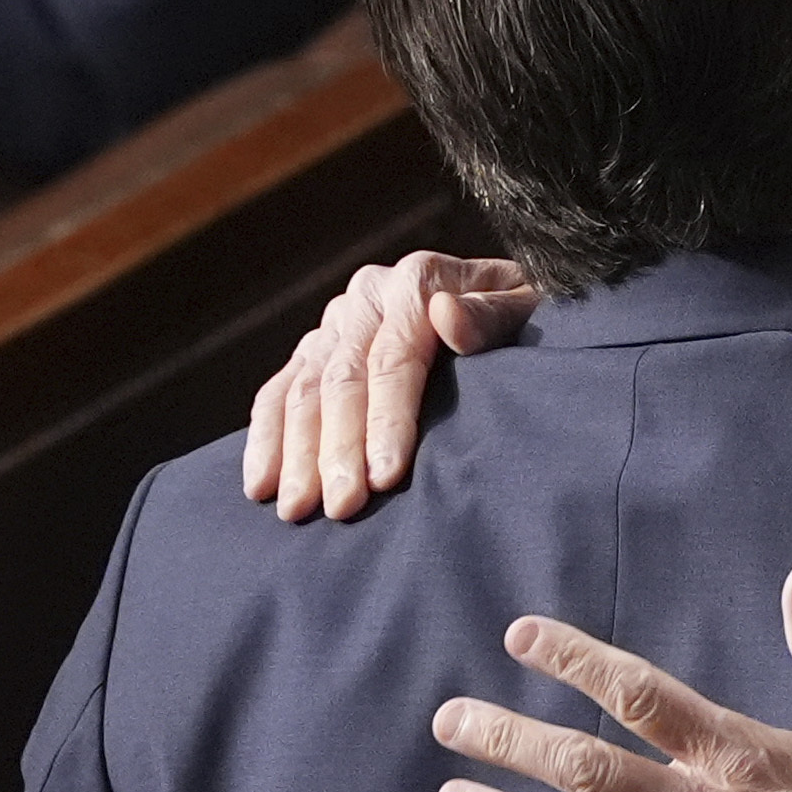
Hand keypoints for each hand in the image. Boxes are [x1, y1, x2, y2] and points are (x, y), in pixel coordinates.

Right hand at [242, 250, 539, 520]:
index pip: (393, 358)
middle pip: (342, 380)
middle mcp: (368, 295)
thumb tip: (447, 316)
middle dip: (338, 449)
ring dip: (296, 454)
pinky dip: (266, 439)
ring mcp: (337, 321)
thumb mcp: (532, 308)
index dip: (387, 420)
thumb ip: (493, 315)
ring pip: (303, 390)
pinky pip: (278, 392)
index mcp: (419, 281)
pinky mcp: (316, 347)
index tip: (386, 476)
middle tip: (342, 508)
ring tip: (296, 510)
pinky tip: (259, 485)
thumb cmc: (528, 318)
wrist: (506, 301)